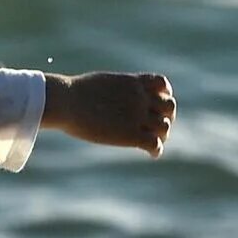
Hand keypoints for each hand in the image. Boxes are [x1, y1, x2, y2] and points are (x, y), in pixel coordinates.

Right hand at [43, 71, 176, 157]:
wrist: (67, 102)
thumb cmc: (75, 93)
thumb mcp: (100, 84)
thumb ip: (115, 90)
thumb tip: (110, 98)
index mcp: (133, 83)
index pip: (163, 86)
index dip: (164, 96)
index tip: (157, 105)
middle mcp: (140, 98)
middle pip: (169, 107)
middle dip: (165, 117)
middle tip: (155, 127)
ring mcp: (137, 116)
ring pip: (165, 127)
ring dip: (162, 135)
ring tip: (152, 141)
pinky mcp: (131, 134)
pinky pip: (155, 144)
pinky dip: (156, 150)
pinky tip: (150, 154)